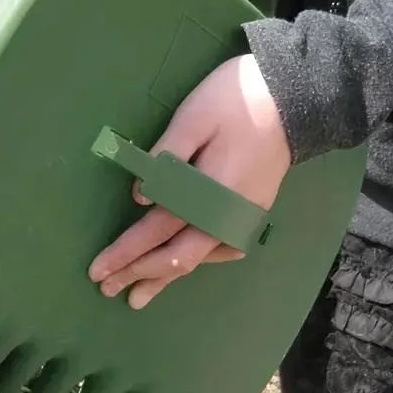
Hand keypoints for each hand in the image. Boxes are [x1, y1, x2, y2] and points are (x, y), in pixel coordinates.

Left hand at [89, 53, 292, 308]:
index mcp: (208, 193)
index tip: (97, 271)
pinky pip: (219, 249)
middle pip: (176, 258)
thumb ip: (165, 158)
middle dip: (139, 274)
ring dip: (165, 277)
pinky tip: (183, 267)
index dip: (125, 253)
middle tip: (107, 289)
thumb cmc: (235, 100)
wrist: (295, 97)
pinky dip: (195, 261)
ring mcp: (242, 218)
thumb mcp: (192, 118)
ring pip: (198, 259)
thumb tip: (139, 197)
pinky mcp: (251, 212)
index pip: (156, 231)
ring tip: (139, 295)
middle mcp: (226, 216)